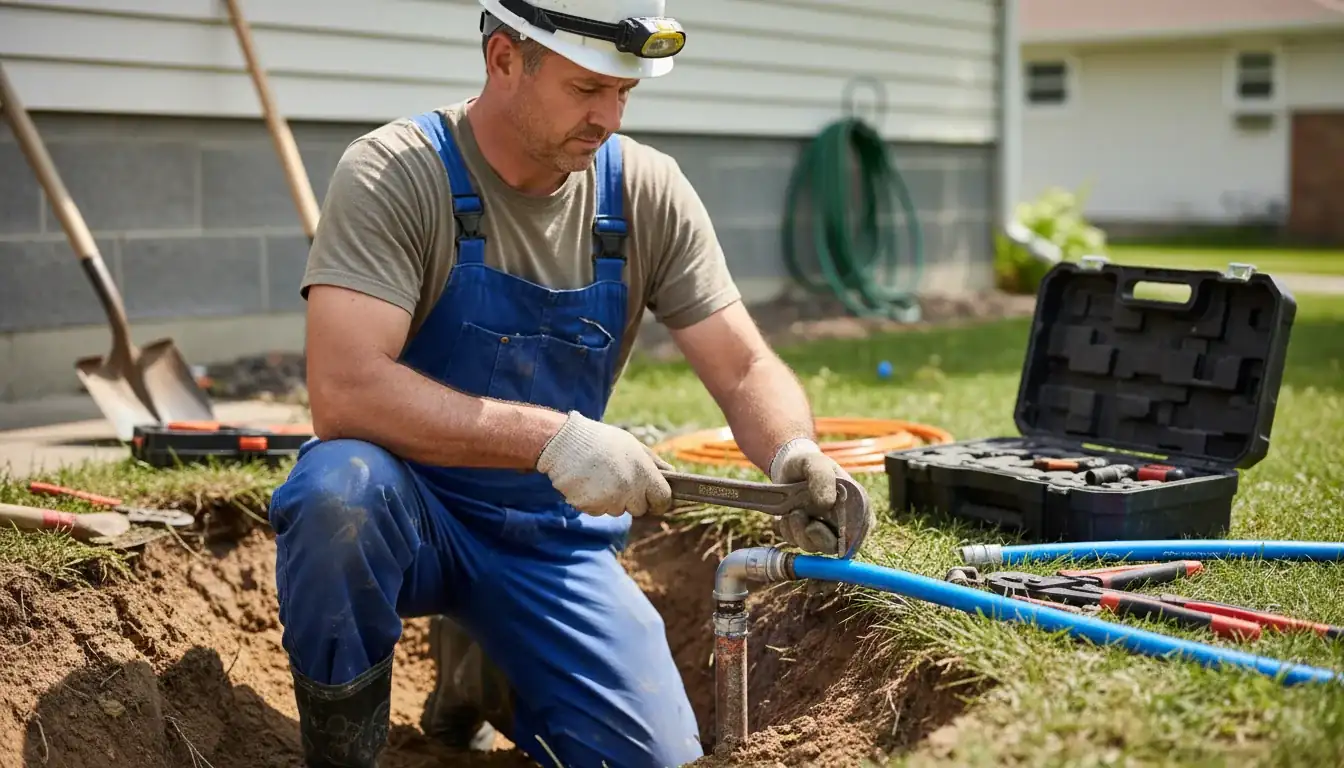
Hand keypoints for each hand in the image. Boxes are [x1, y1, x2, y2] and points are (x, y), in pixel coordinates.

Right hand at [536, 411, 673, 517]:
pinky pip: (598, 511)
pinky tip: (588, 482)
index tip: (655, 500)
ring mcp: (609, 500)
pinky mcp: (591, 507)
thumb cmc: (601, 441)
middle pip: (640, 509)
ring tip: (599, 476)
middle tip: (619, 480)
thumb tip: (672, 475)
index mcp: (643, 472)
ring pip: (617, 510)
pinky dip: (594, 501)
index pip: (663, 499)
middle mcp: (629, 489)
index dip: (660, 501)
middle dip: (633, 500)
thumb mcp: (632, 445)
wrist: (564, 442)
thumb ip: (654, 462)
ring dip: (612, 500)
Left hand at [768, 438, 853, 555]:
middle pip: (836, 547)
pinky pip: (797, 543)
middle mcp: (843, 523)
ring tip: (792, 511)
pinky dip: (789, 531)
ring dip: (798, 532)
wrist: (789, 468)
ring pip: (813, 547)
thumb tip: (827, 503)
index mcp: (857, 507)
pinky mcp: (806, 535)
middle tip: (798, 515)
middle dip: (815, 537)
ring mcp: (824, 531)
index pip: (859, 532)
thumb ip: (823, 478)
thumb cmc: (809, 464)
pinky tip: (786, 515)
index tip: (816, 525)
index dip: (842, 537)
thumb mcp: (816, 463)